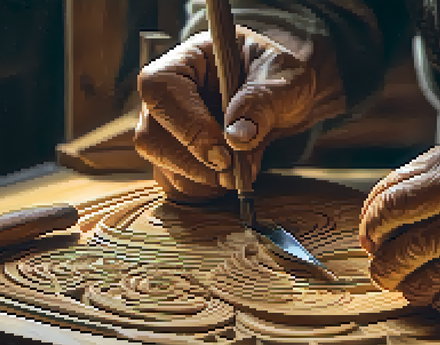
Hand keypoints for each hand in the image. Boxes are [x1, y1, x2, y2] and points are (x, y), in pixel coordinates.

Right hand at [134, 27, 344, 202]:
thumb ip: (261, 102)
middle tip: (232, 175)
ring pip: (161, 164)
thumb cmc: (282, 78)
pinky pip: (175, 180)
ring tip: (242, 173)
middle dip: (191, 163)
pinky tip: (233, 179)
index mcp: (188, 60)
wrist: (288, 99)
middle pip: (151, 135)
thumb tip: (236, 137)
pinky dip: (203, 188)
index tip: (222, 155)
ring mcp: (169, 126)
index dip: (186, 126)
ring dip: (200, 179)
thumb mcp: (283, 81)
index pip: (161, 90)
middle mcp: (169, 94)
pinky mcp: (179, 154)